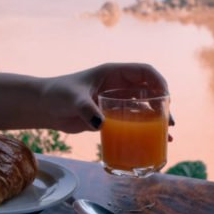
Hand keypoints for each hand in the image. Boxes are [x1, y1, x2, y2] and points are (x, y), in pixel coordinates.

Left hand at [40, 63, 169, 133]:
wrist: (43, 107)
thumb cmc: (57, 95)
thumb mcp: (73, 99)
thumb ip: (86, 109)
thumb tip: (101, 123)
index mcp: (113, 73)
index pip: (144, 72)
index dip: (159, 81)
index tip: (167, 97)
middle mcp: (118, 86)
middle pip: (149, 91)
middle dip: (163, 105)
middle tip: (169, 122)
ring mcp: (115, 102)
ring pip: (143, 108)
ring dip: (157, 119)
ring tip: (167, 134)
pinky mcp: (110, 116)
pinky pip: (132, 121)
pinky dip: (143, 130)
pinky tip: (150, 142)